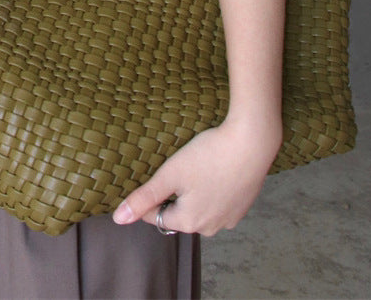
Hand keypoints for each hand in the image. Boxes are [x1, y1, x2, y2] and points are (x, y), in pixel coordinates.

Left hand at [112, 116, 281, 235]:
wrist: (251, 142)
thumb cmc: (208, 156)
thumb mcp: (170, 175)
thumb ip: (144, 198)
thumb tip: (119, 219)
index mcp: (189, 222)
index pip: (155, 216)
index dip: (147, 195)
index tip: (150, 174)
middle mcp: (210, 227)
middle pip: (178, 213)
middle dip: (171, 193)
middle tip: (173, 166)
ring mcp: (229, 218)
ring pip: (198, 208)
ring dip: (190, 192)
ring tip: (192, 167)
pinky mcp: (242, 206)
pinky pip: (216, 202)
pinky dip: (209, 190)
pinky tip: (211, 170)